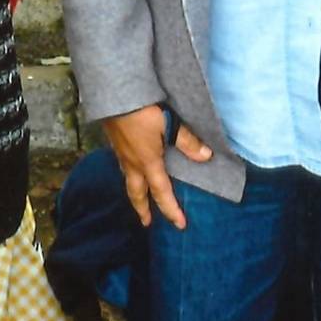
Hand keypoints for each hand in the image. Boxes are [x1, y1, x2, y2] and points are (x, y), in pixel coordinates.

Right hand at [100, 104, 211, 230]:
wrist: (114, 96)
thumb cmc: (142, 111)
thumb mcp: (169, 124)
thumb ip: (187, 141)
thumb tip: (206, 156)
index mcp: (148, 162)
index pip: (161, 192)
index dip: (171, 210)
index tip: (180, 224)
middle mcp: (132, 163)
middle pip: (136, 193)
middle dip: (142, 209)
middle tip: (147, 222)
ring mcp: (120, 153)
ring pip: (127, 180)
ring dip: (134, 193)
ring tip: (139, 198)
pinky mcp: (114, 143)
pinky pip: (122, 166)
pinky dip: (128, 174)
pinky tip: (131, 168)